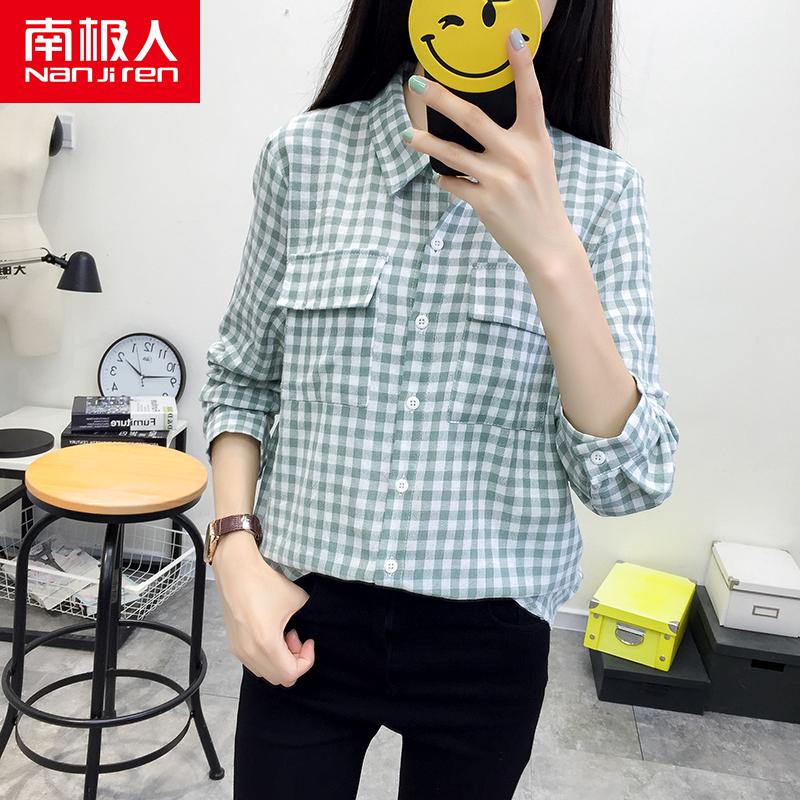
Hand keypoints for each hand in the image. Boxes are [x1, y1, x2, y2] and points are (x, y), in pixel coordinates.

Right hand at [212, 532, 315, 685]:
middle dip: (293, 661)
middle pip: (279, 678)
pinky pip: (255, 664)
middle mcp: (249, 652)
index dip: (306, 660)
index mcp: (266, 643)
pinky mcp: (234, 645)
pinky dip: (267, 656)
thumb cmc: (264, 583)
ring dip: (280, 660)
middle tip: (296, 638)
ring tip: (284, 634)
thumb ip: (309, 620)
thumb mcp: (297, 599)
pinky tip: (271, 632)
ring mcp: (239, 650)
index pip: (291, 674)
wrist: (237, 571)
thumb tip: (311, 633)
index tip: (308, 641)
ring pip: (266, 673)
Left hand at [402, 28, 583, 277]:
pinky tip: (442, 178)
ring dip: (425, 143)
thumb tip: (480, 121)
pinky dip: (445, 180)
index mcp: (536, 140)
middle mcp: (518, 155)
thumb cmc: (540, 199)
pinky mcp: (485, 202)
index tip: (510, 37)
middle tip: (417, 85)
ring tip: (407, 135)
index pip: (530, 94)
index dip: (522, 64)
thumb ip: (517, 139)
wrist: (547, 244)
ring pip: (452, 153)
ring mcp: (499, 179)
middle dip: (441, 98)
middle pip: (472, 118)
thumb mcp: (538, 161)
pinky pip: (453, 184)